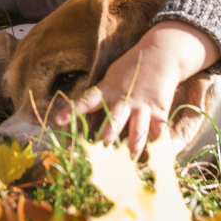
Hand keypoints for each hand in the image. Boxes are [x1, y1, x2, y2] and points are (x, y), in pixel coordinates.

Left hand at [54, 21, 218, 157]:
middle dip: (105, 141)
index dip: (71, 111)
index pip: (86, 100)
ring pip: (135, 133)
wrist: (162, 53)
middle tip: (98, 157)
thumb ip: (102, 95)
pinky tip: (156, 161)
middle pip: (112, 124)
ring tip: (126, 167)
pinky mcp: (159, 112)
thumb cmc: (131, 66)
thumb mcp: (112, 76)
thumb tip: (87, 112)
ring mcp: (142, 107)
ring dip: (131, 151)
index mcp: (108, 89)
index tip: (57, 121)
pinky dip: (157, 148)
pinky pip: (158, 134)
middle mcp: (123, 100)